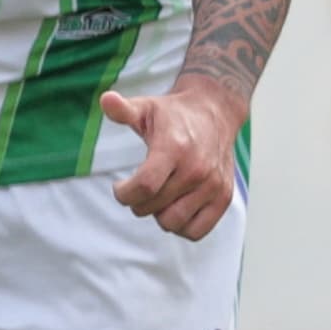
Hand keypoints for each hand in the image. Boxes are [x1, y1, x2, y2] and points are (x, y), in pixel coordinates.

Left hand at [101, 82, 246, 239]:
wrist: (214, 112)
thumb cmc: (173, 114)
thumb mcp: (145, 107)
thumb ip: (122, 109)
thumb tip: (106, 99)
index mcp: (174, 149)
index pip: (144, 186)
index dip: (123, 193)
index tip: (120, 186)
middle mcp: (197, 169)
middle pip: (153, 207)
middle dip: (136, 202)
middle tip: (139, 188)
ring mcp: (213, 185)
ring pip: (173, 222)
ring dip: (157, 215)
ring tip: (158, 196)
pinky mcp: (224, 197)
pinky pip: (197, 231)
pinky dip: (180, 226)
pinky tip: (173, 208)